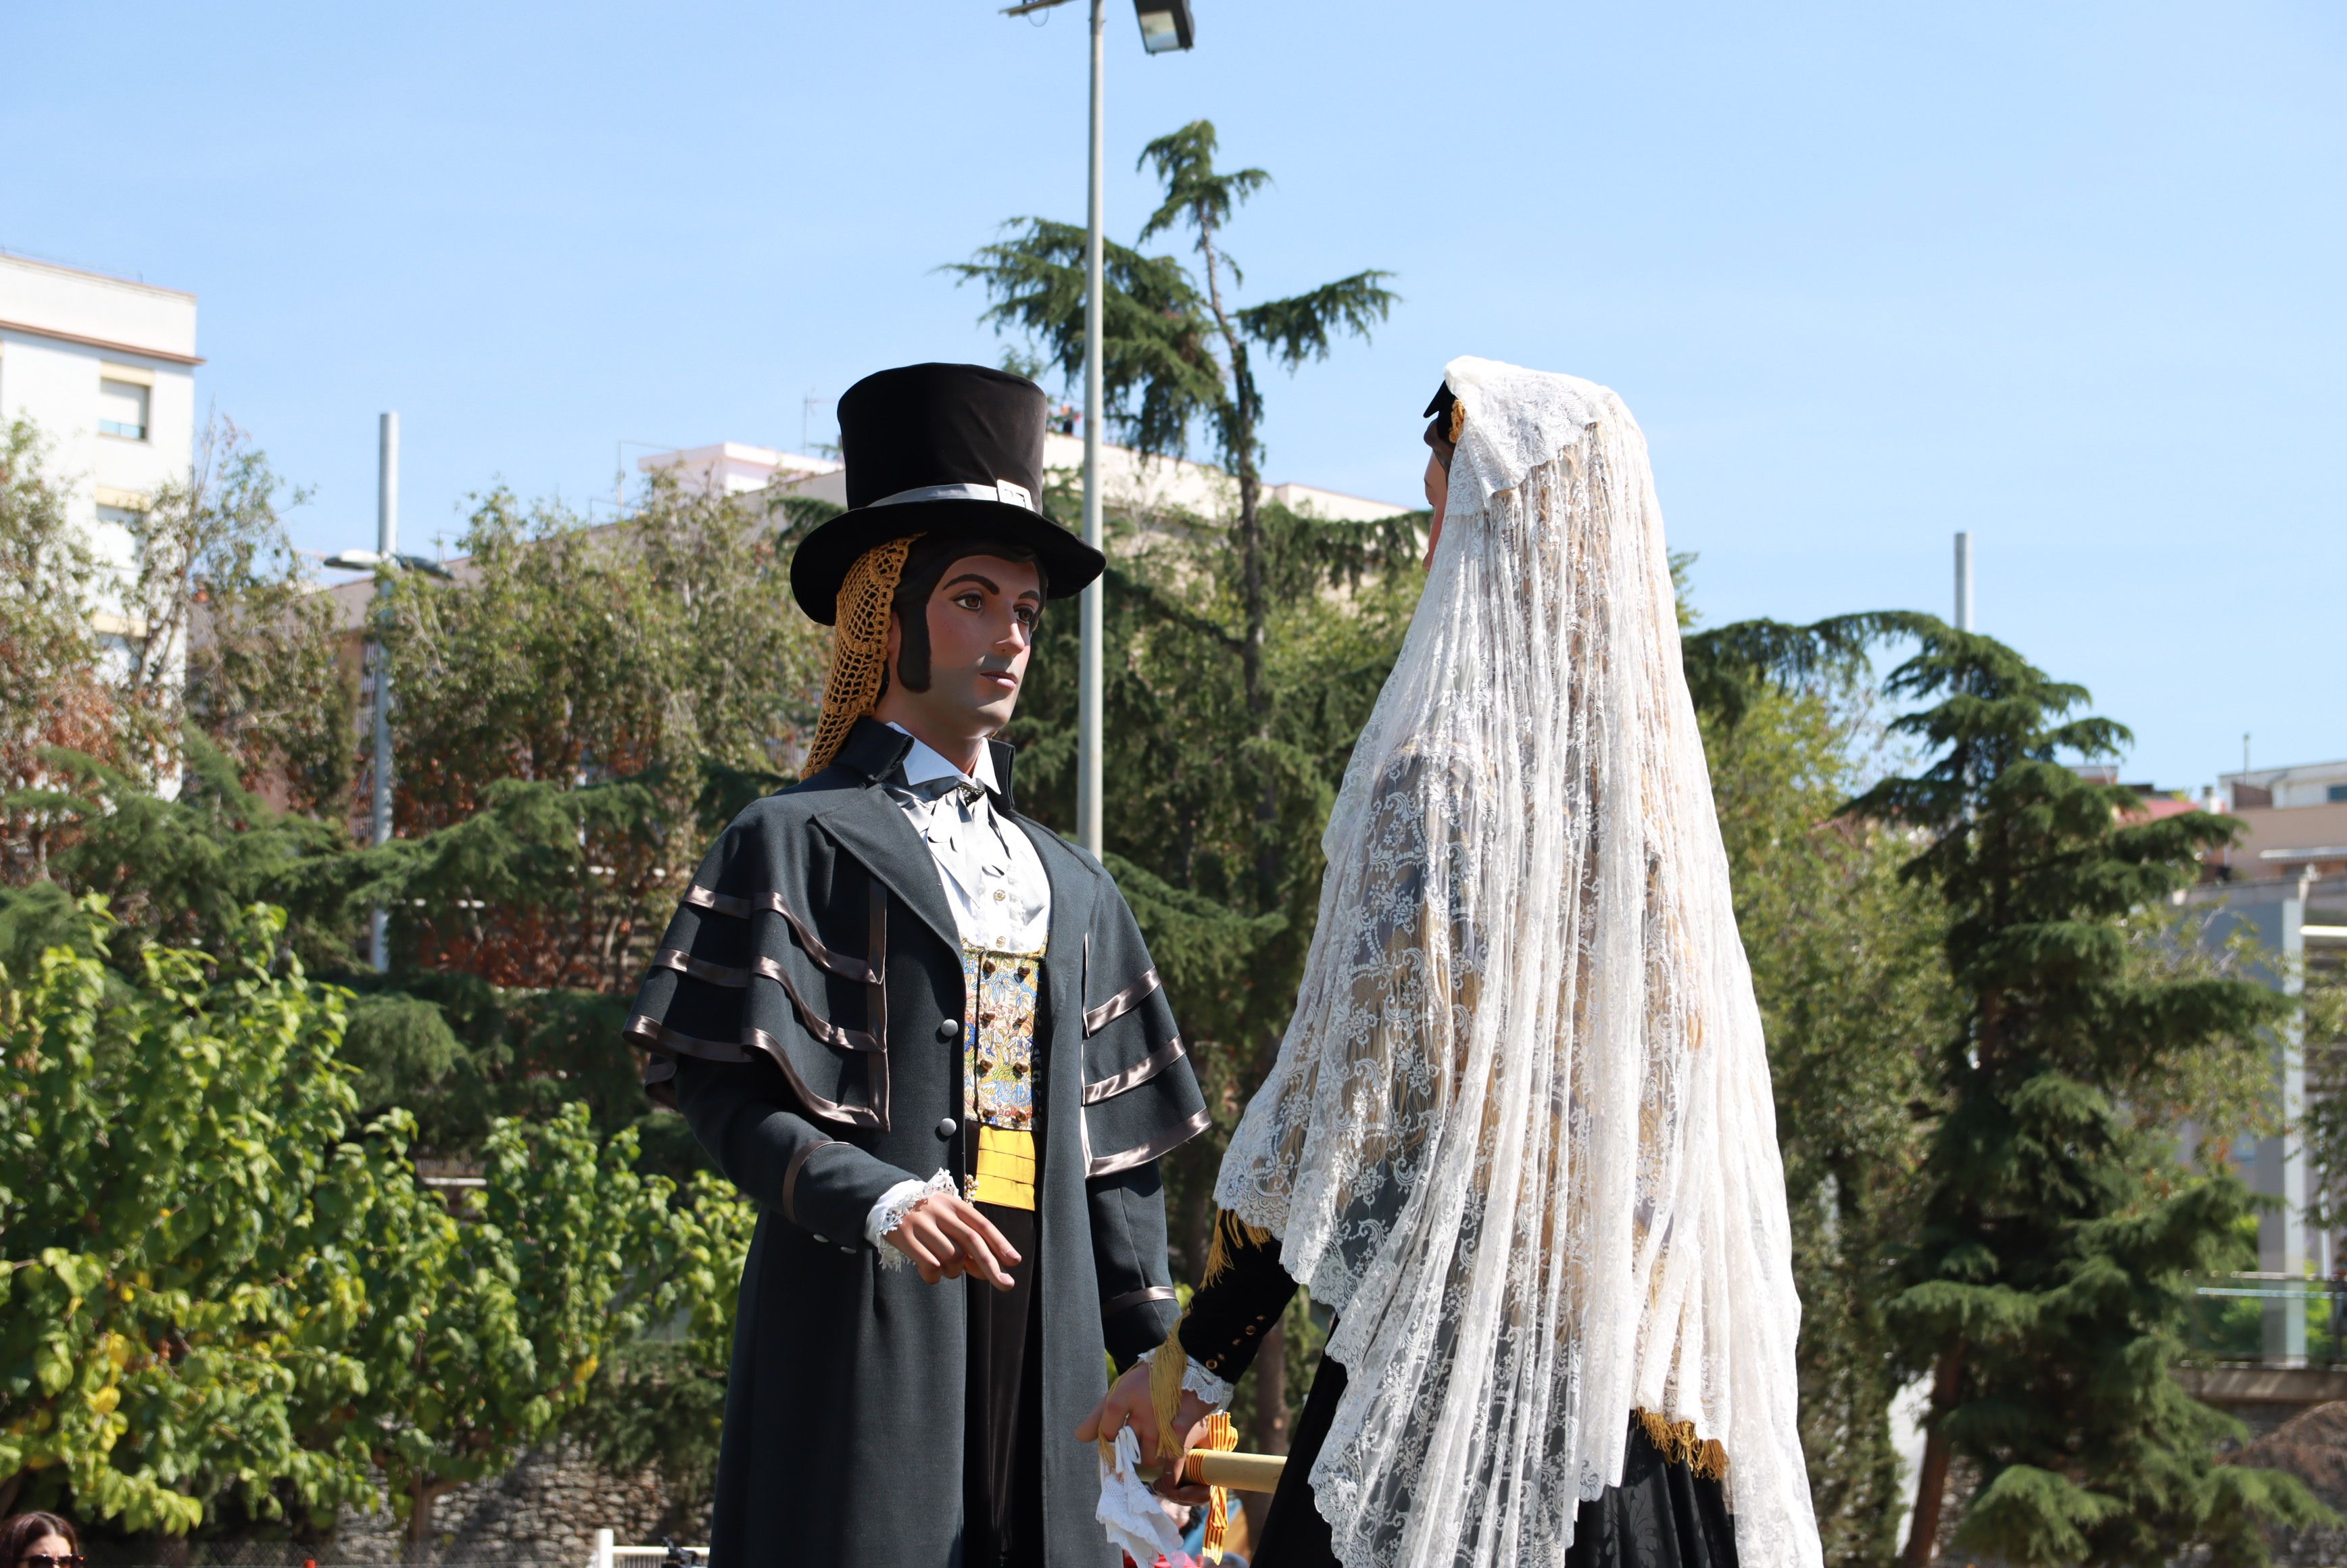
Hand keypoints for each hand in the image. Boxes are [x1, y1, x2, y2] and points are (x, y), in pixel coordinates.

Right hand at [885, 1192, 1019, 1287]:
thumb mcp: (948, 1219)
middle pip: (971, 1241)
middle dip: (991, 1266)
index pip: (982, 1225)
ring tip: (946, 1269)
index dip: (1000, 1243)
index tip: (1015, 1262)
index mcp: (955, 1205)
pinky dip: (934, 1276)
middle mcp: (941, 1212)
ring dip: (954, 1272)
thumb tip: (986, 1270)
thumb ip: (965, 1241)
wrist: (887, 1198)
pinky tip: (930, 1274)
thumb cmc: (927, 1215)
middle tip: (1006, 1285)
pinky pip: (930, 1265)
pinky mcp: (905, 1236)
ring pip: (951, 1257)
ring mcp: (922, 1223)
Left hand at [1077, 1360, 1217, 1498]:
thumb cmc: (1150, 1379)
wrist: (1190, 1360)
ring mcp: (1164, 1417)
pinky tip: (1168, 1470)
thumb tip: (1079, 1437)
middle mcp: (1143, 1407)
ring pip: (1150, 1456)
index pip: (1106, 1428)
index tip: (1111, 1447)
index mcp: (1125, 1394)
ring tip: (1149, 1460)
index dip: (1107, 1443)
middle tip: (1130, 1461)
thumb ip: (1100, 1413)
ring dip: (1148, 1462)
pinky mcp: (1184, 1422)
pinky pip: (1174, 1454)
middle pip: (1128, 1448)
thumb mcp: (1123, 1389)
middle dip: (1127, 1459)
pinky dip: (1171, 1467)